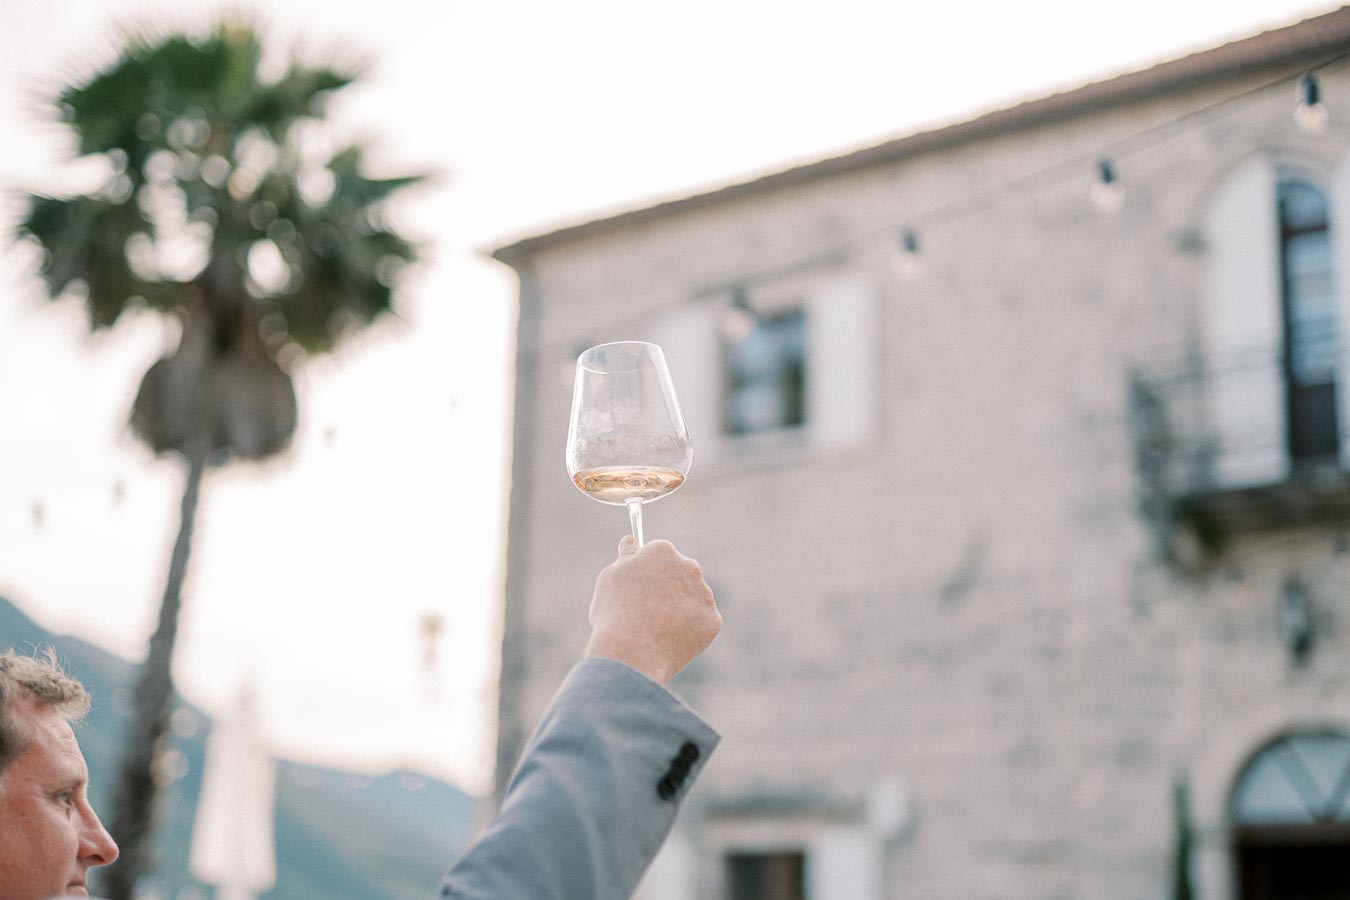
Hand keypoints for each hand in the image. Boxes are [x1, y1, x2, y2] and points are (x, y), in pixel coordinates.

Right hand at [584, 536, 721, 683]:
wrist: (632, 655)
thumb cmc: (615, 615)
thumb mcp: (610, 578)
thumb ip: (626, 557)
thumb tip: (631, 541)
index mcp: (663, 551)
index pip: (659, 555)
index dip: (647, 574)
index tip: (638, 590)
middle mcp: (689, 566)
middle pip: (680, 574)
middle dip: (668, 589)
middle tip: (647, 612)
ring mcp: (703, 593)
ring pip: (692, 598)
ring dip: (680, 609)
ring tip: (656, 630)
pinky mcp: (712, 620)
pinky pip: (700, 623)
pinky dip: (689, 631)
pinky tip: (670, 641)